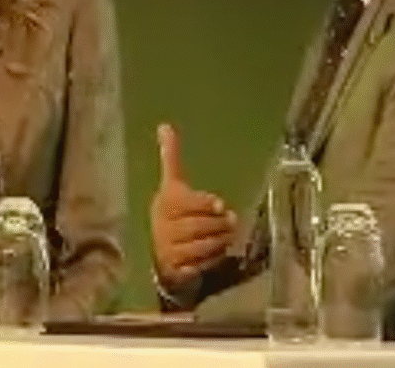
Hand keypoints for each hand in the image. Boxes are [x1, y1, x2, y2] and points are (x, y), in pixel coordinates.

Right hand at [149, 123, 236, 288]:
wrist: (162, 253)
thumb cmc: (174, 214)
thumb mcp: (173, 185)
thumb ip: (171, 157)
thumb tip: (164, 125)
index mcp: (165, 202)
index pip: (184, 201)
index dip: (204, 203)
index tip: (220, 204)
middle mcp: (162, 226)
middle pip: (198, 225)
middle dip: (219, 225)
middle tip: (232, 223)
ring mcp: (167, 249)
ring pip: (201, 246)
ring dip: (219, 242)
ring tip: (227, 237)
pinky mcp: (175, 269)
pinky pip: (200, 265)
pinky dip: (212, 260)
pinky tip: (217, 254)